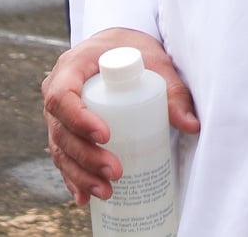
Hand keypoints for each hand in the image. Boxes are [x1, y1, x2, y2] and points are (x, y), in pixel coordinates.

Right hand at [41, 29, 197, 203]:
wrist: (117, 49)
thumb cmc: (133, 50)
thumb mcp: (153, 60)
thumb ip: (172, 89)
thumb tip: (191, 125)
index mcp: (72, 67)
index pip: (62, 96)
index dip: (79, 119)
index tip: (105, 135)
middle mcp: (56, 91)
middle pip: (62, 130)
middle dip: (86, 156)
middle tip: (115, 172)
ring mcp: (58, 115)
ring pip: (60, 148)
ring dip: (80, 174)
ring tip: (106, 192)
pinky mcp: (64, 130)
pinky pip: (63, 157)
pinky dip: (73, 178)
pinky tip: (84, 198)